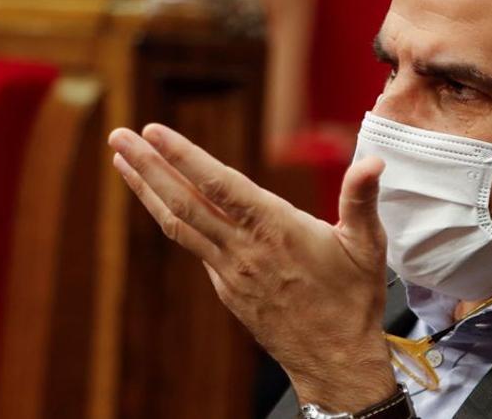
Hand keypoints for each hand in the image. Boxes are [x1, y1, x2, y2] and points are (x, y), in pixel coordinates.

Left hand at [107, 123, 395, 409]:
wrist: (334, 360)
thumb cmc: (353, 301)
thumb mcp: (366, 246)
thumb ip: (361, 199)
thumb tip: (373, 160)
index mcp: (276, 230)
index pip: (220, 185)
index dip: (184, 157)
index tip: (155, 131)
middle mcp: (244, 250)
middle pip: (184, 202)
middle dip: (149, 166)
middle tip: (119, 136)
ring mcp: (230, 271)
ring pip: (179, 224)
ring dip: (147, 190)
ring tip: (123, 161)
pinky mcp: (227, 288)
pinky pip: (193, 245)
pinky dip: (171, 218)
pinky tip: (163, 202)